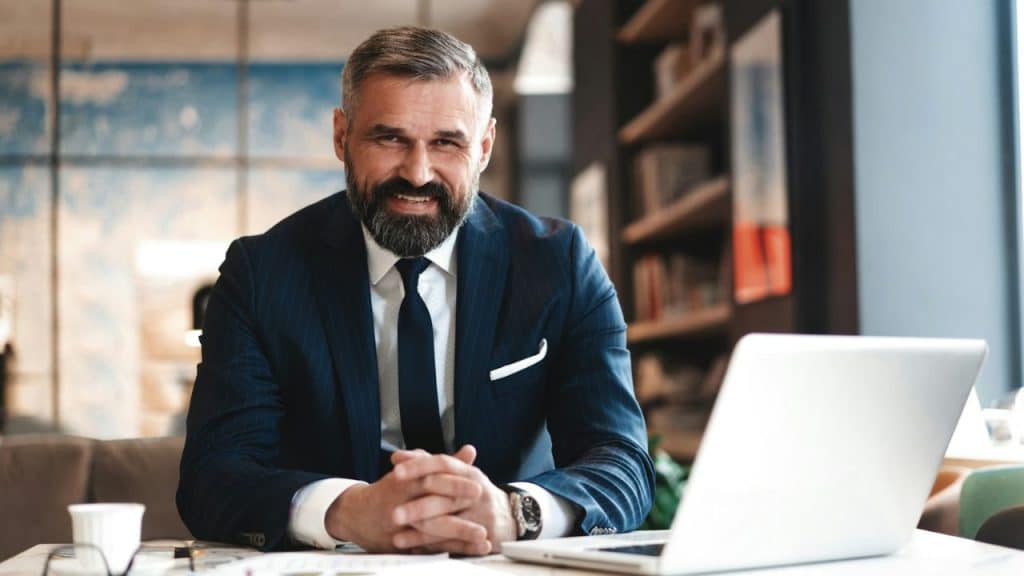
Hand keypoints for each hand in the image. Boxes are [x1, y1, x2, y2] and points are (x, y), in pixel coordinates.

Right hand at [324, 449, 484, 552]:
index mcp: (405, 481)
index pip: (431, 480)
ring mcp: (401, 527)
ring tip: (482, 537)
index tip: (478, 486)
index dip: (455, 484)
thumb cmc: (391, 490)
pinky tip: (471, 549)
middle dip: (458, 510)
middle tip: (484, 515)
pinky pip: (429, 549)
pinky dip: (452, 549)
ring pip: (431, 531)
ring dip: (459, 535)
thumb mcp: (414, 471)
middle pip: (431, 507)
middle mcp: (401, 504)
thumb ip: (444, 463)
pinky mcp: (402, 545)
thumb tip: (469, 451)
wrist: (357, 514)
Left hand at [390, 444, 517, 554]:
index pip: (443, 464)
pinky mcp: (483, 536)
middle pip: (445, 498)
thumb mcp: (457, 473)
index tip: (396, 472)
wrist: (510, 515)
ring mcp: (481, 514)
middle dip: (418, 508)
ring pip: (448, 525)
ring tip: (399, 538)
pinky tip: (415, 549)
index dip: (420, 466)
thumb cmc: (473, 491)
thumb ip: (426, 463)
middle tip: (394, 514)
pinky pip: (455, 544)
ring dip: (422, 533)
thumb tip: (397, 456)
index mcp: (467, 472)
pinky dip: (433, 547)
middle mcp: (476, 491)